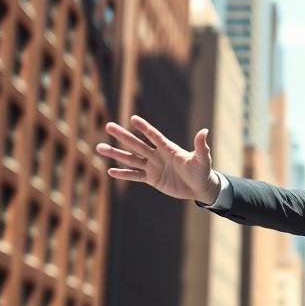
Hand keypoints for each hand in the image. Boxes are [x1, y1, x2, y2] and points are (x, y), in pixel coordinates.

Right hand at [97, 116, 219, 202]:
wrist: (199, 187)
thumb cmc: (202, 170)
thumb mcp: (202, 159)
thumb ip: (200, 146)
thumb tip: (204, 131)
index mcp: (168, 148)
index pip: (154, 136)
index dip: (144, 128)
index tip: (133, 118)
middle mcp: (157, 155)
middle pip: (137, 144)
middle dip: (123, 136)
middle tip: (108, 126)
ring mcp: (153, 166)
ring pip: (131, 159)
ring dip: (116, 154)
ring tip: (100, 147)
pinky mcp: (151, 179)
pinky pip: (135, 176)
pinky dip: (123, 174)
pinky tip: (110, 171)